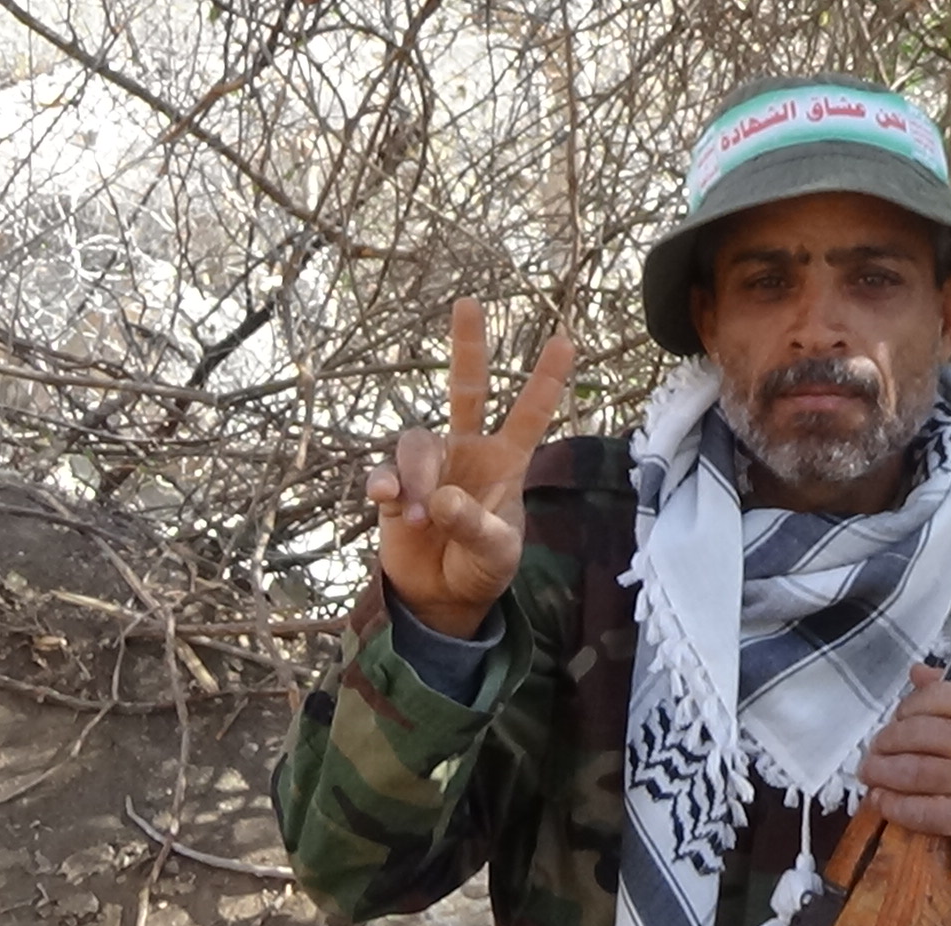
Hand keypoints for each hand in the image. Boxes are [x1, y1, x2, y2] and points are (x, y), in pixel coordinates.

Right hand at [365, 298, 574, 637]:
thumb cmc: (482, 569)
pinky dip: (385, 484)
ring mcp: (429, 467)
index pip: (529, 415)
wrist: (442, 596)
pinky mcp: (394, 487)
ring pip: (417, 442)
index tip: (566, 340)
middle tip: (470, 303)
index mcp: (506, 464)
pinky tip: (387, 501)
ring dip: (415, 476)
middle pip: (466, 389)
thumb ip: (474, 526)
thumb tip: (440, 498)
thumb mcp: (494, 554)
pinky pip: (384, 472)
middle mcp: (467, 453)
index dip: (545, 380)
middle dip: (468, 347)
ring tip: (419, 519)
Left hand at [857, 664, 950, 857]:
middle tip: (873, 749)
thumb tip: (917, 673)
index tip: (894, 719)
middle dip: (884, 742)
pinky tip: (883, 800)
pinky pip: (922, 810)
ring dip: (882, 773)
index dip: (904, 708)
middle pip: (917, 735)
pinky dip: (894, 806)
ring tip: (870, 772)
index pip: (934, 698)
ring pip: (914, 772)